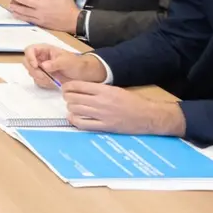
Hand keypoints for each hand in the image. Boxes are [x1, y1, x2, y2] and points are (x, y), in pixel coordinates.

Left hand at [7, 0, 79, 32]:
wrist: (74, 22)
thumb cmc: (69, 8)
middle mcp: (41, 6)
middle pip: (25, 1)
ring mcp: (40, 15)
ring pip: (24, 11)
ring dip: (16, 7)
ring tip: (9, 4)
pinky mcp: (40, 23)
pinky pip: (28, 19)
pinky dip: (20, 16)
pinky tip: (15, 14)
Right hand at [23, 47, 106, 88]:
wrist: (83, 74)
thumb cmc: (76, 64)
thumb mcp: (67, 61)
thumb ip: (54, 63)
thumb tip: (43, 66)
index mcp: (45, 50)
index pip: (29, 50)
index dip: (29, 57)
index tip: (36, 65)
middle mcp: (40, 58)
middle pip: (27, 62)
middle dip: (34, 70)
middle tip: (44, 76)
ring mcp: (41, 67)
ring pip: (31, 72)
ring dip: (39, 78)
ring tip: (51, 79)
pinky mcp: (43, 76)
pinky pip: (36, 80)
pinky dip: (43, 83)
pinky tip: (52, 82)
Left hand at [61, 81, 186, 135]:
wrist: (148, 115)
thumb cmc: (133, 101)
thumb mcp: (115, 89)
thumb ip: (98, 89)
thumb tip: (81, 89)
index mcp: (104, 90)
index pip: (78, 86)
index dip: (67, 87)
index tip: (65, 88)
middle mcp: (100, 101)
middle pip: (73, 98)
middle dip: (67, 97)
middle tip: (68, 98)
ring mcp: (102, 115)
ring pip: (75, 110)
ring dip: (70, 108)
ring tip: (72, 107)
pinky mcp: (104, 126)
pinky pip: (83, 124)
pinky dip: (74, 120)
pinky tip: (73, 118)